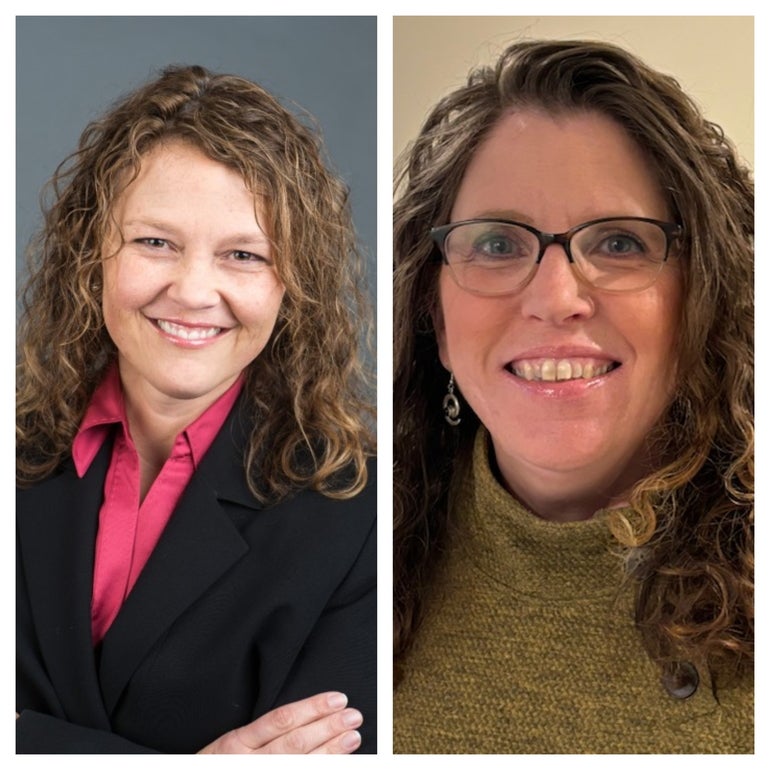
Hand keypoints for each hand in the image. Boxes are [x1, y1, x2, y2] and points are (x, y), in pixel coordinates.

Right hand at [197, 691, 362, 753]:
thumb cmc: (217, 764)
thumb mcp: (231, 744)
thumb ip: (262, 732)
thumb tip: (304, 715)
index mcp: (237, 742)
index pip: (281, 720)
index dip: (312, 708)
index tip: (336, 699)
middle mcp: (247, 762)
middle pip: (294, 743)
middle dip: (327, 728)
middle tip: (353, 716)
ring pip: (299, 764)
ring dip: (330, 752)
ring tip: (352, 738)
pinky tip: (339, 764)